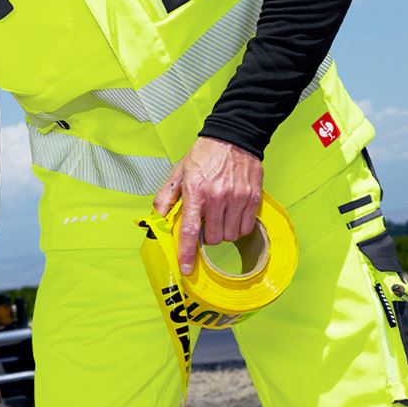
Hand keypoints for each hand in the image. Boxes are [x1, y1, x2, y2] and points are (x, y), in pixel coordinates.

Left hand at [154, 136, 262, 273]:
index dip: (186, 253)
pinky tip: (232, 214)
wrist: (233, 137)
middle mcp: (217, 196)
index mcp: (195, 190)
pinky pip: (245, 228)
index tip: (186, 269)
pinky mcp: (253, 198)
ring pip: (229, 236)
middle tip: (205, 221)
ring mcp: (237, 198)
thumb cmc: (203, 156)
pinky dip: (238, 227)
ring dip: (222, 232)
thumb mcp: (178, 173)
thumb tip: (154, 220)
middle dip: (206, 236)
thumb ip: (165, 199)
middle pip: (211, 238)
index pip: (189, 230)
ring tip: (219, 216)